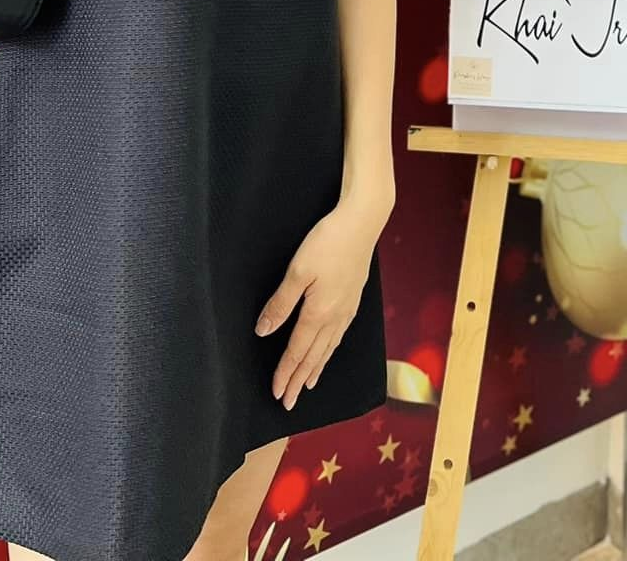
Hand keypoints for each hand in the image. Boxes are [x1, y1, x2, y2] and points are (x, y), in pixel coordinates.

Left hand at [255, 199, 385, 411]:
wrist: (362, 223)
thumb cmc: (328, 242)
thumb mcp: (297, 270)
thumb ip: (280, 303)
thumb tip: (264, 331)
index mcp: (318, 313)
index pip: (297, 351)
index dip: (285, 373)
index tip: (276, 393)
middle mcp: (335, 317)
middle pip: (313, 356)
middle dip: (299, 380)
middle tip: (287, 403)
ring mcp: (347, 309)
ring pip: (328, 349)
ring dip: (315, 369)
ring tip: (307, 386)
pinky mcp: (353, 299)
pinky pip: (338, 336)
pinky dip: (330, 352)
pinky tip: (328, 351)